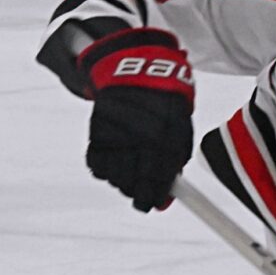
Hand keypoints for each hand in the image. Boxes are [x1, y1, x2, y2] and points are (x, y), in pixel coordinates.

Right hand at [78, 26, 194, 211]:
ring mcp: (116, 130)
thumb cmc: (164, 105)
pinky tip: (114, 164)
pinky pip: (95, 163)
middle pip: (135, 178)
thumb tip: (164, 201)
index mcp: (167, 132)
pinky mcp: (95, 129)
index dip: (157, 194)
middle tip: (140, 200)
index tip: (154, 205)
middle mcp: (140, 132)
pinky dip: (104, 170)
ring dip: (121, 183)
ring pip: (114, 175)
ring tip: (128, 177)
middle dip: (138, 194)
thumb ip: (174, 164)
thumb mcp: (179, 127)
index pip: (161, 174)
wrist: (135, 69)